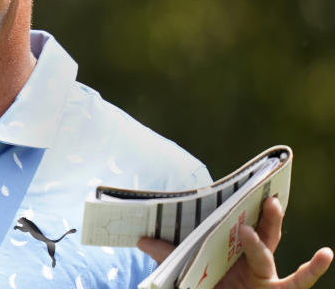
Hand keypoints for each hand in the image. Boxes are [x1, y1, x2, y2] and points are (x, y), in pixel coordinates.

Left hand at [138, 196, 332, 287]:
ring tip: (274, 204)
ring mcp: (264, 275)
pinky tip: (325, 253)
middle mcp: (250, 259)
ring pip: (269, 248)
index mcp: (229, 250)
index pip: (233, 223)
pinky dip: (313, 268)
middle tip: (258, 186)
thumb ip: (167, 256)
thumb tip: (141, 238)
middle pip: (255, 229)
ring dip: (270, 226)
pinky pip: (298, 282)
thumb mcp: (183, 275)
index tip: (241, 179)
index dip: (236, 204)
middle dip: (257, 207)